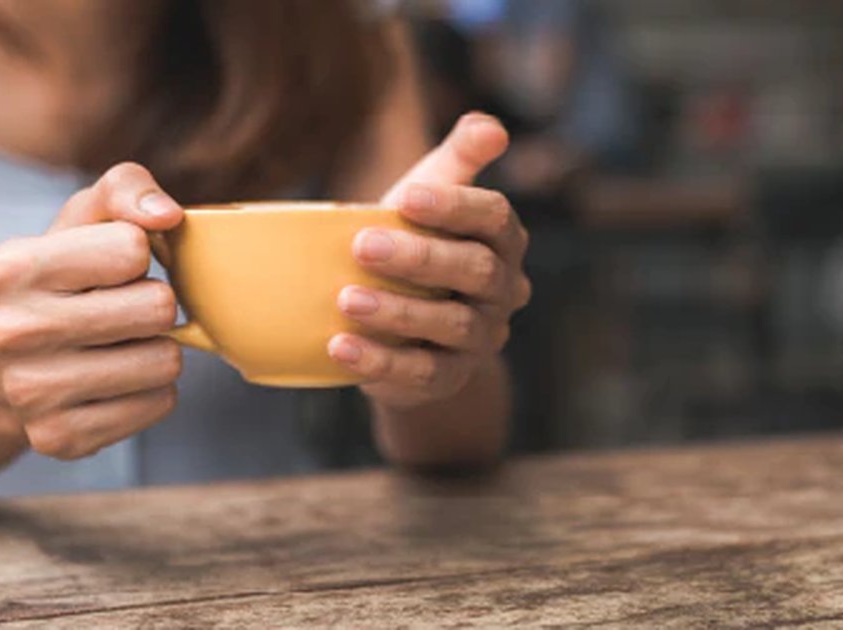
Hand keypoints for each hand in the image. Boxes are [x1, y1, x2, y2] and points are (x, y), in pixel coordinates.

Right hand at [0, 163, 185, 459]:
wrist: (9, 362)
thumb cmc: (64, 276)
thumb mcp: (85, 218)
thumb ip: (127, 189)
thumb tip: (168, 215)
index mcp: (10, 268)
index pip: (134, 247)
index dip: (137, 255)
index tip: (110, 268)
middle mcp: (10, 332)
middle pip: (158, 307)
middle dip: (155, 304)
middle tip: (121, 311)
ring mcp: (30, 393)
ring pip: (165, 361)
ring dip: (157, 350)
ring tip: (118, 345)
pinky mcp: (59, 438)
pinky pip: (160, 404)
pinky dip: (152, 391)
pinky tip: (114, 381)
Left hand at [329, 113, 530, 407]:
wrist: (407, 324)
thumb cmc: (417, 242)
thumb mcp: (433, 196)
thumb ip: (459, 158)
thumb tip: (490, 125)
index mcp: (503, 239)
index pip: (495, 217)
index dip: (454, 206)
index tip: (405, 198)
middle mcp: (504, 289)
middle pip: (476, 270)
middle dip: (420, 257)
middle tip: (361, 245)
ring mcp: (481, 338)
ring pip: (451, 324)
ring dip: (398, 311)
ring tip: (346, 299)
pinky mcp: (449, 378)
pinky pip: (421, 372)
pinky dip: (380, 360)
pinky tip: (339, 346)